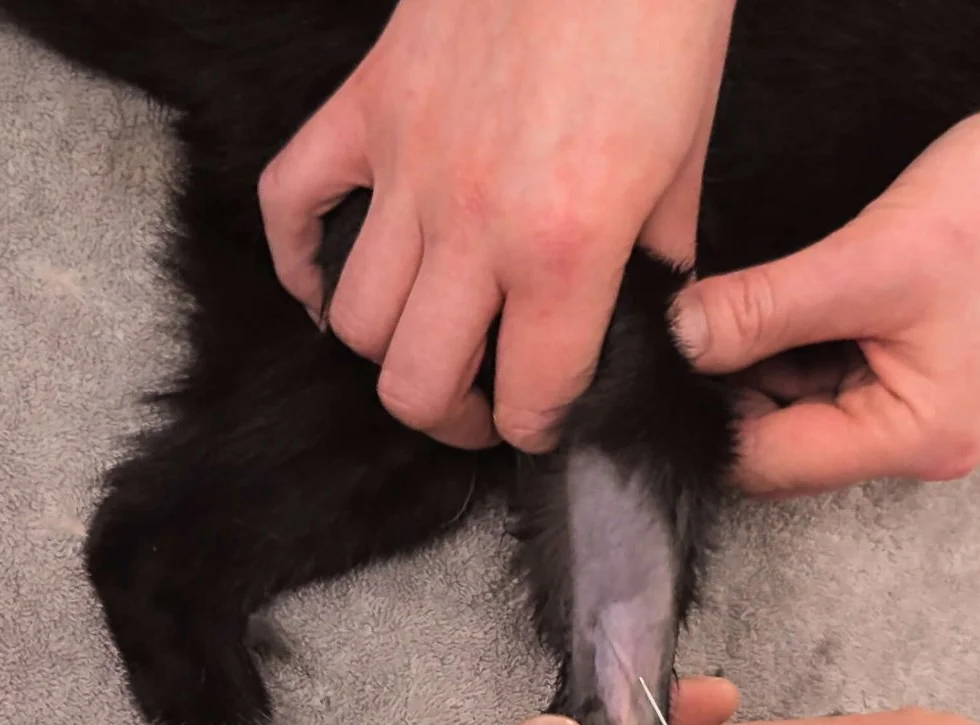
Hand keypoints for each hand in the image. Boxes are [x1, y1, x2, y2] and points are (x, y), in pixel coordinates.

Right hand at [261, 0, 732, 449]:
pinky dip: (298, 260)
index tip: (550, 420)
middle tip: (485, 405)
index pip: (531, 395)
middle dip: (454, 417)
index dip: (544, 428)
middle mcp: (473, 222)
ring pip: (352, 319)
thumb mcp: (689, 160)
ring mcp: (406, 164)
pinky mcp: (366, 105)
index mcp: (565, 243)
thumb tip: (639, 321)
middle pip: (415, 381)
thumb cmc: (659, 19)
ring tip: (429, 348)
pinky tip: (328, 285)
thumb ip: (655, 260)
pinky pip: (290, 206)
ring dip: (386, 351)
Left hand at [669, 0, 979, 495]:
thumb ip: (765, 310)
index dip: (712, 412)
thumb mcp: (870, 261)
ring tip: (751, 287)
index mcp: (917, 439)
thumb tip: (681, 339)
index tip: (672, 354)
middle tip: (701, 313)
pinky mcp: (928, 349)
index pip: (773, 461)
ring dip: (771, 347)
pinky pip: (840, 356)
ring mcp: (929, 394)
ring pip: (808, 393)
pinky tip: (794, 279)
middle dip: (740, 380)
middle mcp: (924, 436)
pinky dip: (807, 324)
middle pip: (788, 436)